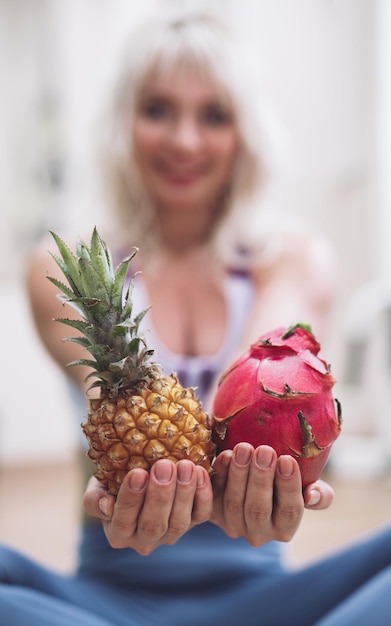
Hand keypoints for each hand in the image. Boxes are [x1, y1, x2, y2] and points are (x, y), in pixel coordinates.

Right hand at [83, 459, 212, 554]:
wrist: (139, 471)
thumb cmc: (113, 478)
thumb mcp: (97, 486)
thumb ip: (95, 499)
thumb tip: (108, 508)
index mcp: (119, 534)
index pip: (123, 521)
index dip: (131, 499)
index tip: (137, 473)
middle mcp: (145, 540)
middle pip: (154, 526)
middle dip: (160, 495)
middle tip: (164, 466)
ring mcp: (171, 534)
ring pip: (179, 522)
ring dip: (183, 493)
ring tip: (184, 465)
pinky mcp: (194, 521)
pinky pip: (202, 514)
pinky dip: (203, 494)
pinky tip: (199, 471)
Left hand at [210, 443, 333, 545]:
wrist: (251, 474)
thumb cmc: (284, 480)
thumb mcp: (306, 486)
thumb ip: (319, 494)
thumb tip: (311, 496)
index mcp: (284, 528)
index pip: (289, 512)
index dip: (288, 487)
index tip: (287, 460)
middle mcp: (257, 532)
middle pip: (258, 509)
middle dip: (261, 478)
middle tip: (264, 450)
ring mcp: (231, 524)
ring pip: (234, 502)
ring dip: (238, 474)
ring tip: (244, 447)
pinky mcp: (211, 511)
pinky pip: (210, 498)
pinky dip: (214, 479)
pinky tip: (219, 459)